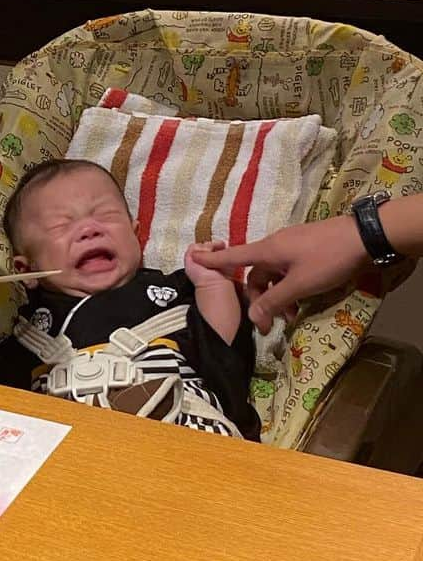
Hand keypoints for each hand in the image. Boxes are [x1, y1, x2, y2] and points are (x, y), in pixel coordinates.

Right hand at [190, 216, 369, 333]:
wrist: (367, 237)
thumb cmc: (329, 259)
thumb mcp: (300, 285)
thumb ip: (274, 302)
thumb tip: (253, 318)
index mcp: (267, 250)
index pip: (232, 257)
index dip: (212, 261)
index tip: (194, 259)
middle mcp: (276, 245)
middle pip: (256, 274)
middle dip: (260, 299)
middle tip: (269, 324)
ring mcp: (292, 245)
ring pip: (274, 274)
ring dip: (278, 296)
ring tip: (291, 317)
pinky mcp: (308, 248)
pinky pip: (288, 269)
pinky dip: (290, 287)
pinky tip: (303, 300)